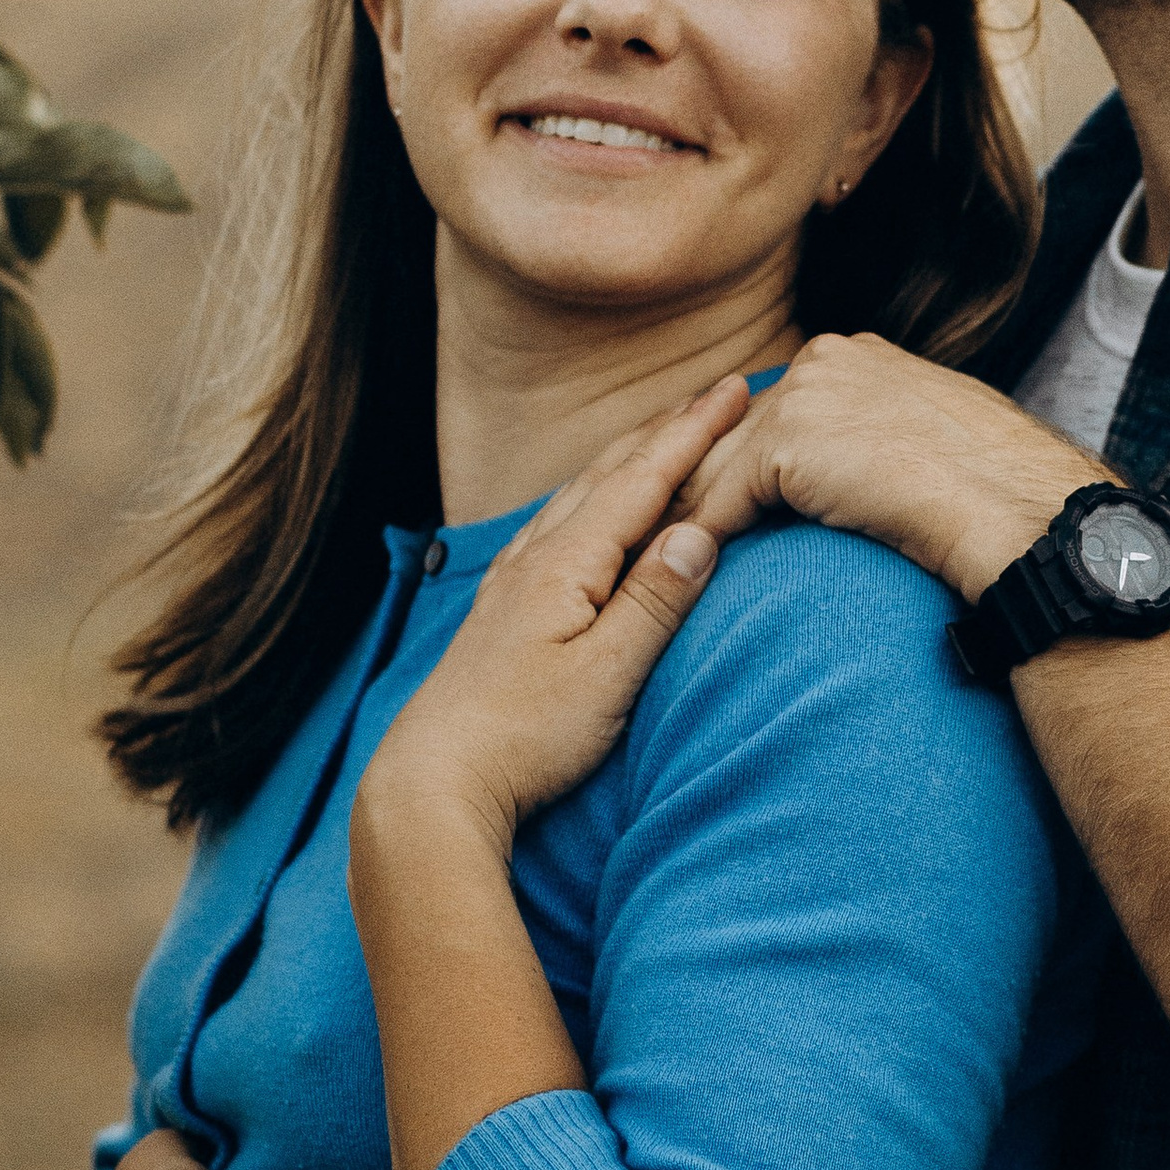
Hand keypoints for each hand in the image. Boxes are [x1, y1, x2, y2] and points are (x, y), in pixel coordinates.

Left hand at [352, 379, 748, 861]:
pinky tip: (582, 508)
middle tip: (716, 394)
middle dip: (666, 431)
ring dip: (626, 458)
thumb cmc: (523, 737)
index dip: (694, 433)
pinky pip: (555, 526)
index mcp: (566, 564)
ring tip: (661, 434)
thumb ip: (653, 602)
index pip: (644, 481)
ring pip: (578, 496)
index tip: (737, 389)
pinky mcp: (502, 610)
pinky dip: (588, 498)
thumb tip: (699, 531)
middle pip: (609, 475)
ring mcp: (513, 582)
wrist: (432, 780)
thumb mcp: (606, 676)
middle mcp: (536, 559)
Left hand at [672, 334, 1095, 604]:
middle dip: (695, 482)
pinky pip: (722, 503)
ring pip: (719, 466)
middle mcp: (822, 361)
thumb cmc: (994, 492)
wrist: (1015, 506)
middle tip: (654, 533)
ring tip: (653, 564)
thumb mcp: (927, 443)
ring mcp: (802, 395)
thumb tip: (858, 474)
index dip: (739, 461)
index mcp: (852, 357)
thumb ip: (874, 441)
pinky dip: (701, 543)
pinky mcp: (788, 442)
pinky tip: (685, 579)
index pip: (772, 412)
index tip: (707, 499)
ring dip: (685, 517)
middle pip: (734, 432)